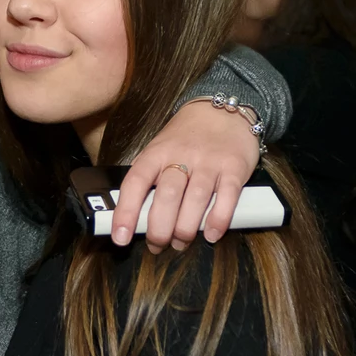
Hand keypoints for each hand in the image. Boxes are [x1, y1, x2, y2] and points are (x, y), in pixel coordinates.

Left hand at [113, 100, 260, 252]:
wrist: (222, 110)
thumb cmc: (186, 138)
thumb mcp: (160, 150)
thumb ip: (149, 179)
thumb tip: (136, 218)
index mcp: (156, 153)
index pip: (135, 182)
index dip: (125, 212)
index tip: (121, 237)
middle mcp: (182, 155)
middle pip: (167, 196)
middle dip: (159, 229)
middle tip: (158, 244)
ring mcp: (209, 161)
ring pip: (195, 199)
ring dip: (186, 229)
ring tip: (181, 243)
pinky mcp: (233, 167)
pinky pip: (226, 197)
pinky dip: (218, 220)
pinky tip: (210, 234)